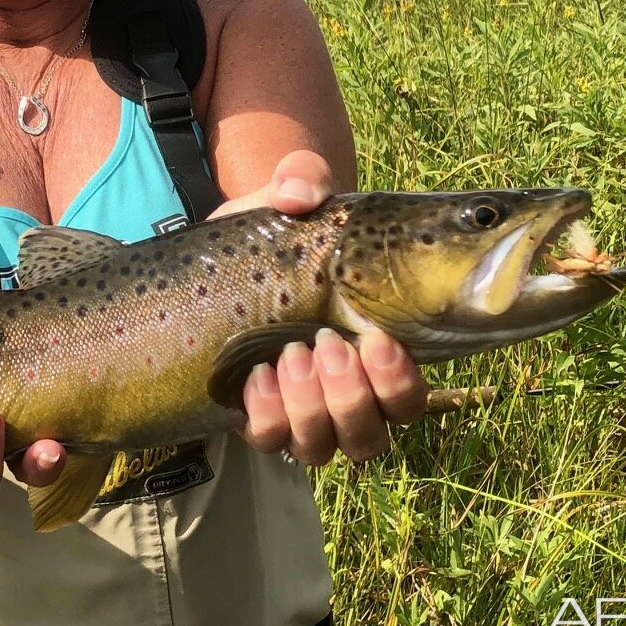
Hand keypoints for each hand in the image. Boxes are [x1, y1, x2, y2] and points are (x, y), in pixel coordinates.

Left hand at [216, 150, 429, 463]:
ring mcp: (306, 412)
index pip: (413, 392)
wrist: (212, 265)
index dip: (403, 382)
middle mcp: (351, 391)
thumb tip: (298, 193)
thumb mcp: (287, 201)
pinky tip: (254, 376)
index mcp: (377, 345)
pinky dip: (268, 416)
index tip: (380, 340)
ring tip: (288, 354)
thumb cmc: (270, 236)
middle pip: (380, 431)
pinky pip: (275, 442)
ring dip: (314, 408)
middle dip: (357, 397)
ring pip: (331, 446)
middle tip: (329, 345)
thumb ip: (302, 179)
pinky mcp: (262, 421)